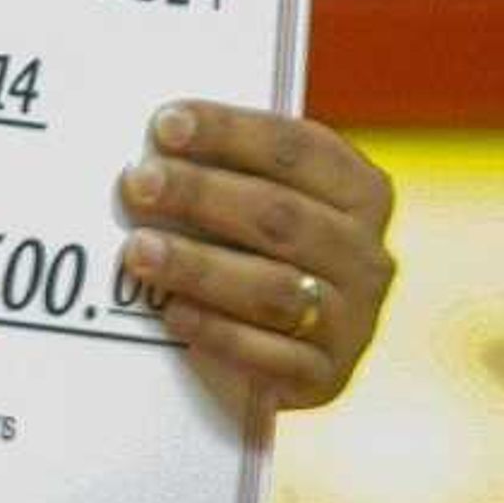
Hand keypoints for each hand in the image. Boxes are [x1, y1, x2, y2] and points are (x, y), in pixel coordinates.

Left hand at [116, 102, 394, 419]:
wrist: (296, 354)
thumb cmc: (264, 251)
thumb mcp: (265, 200)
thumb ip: (230, 170)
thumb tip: (157, 143)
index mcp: (360, 192)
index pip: (296, 149)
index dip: (229, 132)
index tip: (164, 125)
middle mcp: (365, 255)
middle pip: (281, 216)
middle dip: (202, 195)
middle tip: (138, 184)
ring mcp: (353, 321)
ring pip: (273, 289)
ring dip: (200, 267)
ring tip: (139, 251)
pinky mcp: (327, 378)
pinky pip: (270, 356)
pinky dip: (218, 332)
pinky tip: (173, 314)